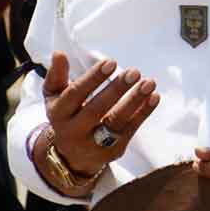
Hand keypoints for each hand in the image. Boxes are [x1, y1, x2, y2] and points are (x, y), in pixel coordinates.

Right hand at [43, 52, 159, 176]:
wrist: (72, 156)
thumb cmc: (67, 116)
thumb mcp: (56, 97)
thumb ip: (57, 76)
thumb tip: (59, 53)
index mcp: (58, 114)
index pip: (75, 94)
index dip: (93, 78)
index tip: (111, 62)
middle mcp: (73, 131)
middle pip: (96, 110)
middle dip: (116, 90)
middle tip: (134, 72)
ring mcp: (94, 144)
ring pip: (116, 122)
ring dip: (134, 101)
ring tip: (149, 83)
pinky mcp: (113, 151)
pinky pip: (130, 130)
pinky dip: (143, 113)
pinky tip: (154, 97)